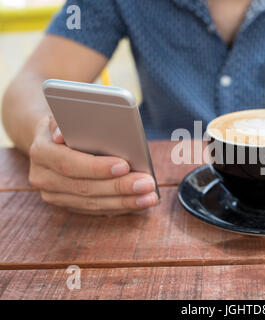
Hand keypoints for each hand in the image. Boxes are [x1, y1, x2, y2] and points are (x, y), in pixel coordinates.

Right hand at [28, 116, 158, 214]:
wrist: (50, 139)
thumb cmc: (66, 123)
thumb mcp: (64, 114)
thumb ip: (65, 121)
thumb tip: (62, 134)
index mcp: (42, 152)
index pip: (70, 164)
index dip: (97, 167)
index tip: (125, 165)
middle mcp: (43, 177)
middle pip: (85, 188)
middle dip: (119, 187)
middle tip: (147, 183)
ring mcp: (54, 195)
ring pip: (93, 204)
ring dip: (125, 202)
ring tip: (149, 197)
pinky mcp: (67, 205)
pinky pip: (96, 210)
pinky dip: (120, 207)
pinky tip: (139, 202)